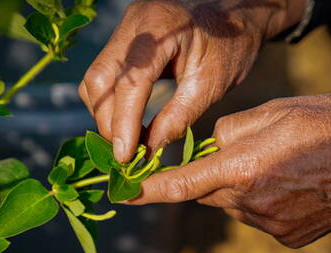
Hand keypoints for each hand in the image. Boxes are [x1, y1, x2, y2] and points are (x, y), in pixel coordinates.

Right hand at [79, 0, 305, 162]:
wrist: (234, 17)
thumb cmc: (230, 46)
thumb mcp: (211, 84)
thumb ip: (179, 116)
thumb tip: (149, 149)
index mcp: (160, 27)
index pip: (130, 80)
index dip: (124, 122)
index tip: (126, 156)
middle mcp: (134, 24)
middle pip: (101, 79)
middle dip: (109, 122)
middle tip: (126, 155)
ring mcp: (124, 30)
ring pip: (96, 79)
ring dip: (106, 115)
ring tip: (129, 143)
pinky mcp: (122, 40)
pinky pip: (104, 76)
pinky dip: (110, 104)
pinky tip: (128, 124)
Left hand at [128, 94, 330, 246]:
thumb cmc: (330, 125)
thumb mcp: (275, 111)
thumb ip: (231, 130)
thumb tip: (212, 146)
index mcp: (244, 167)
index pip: (184, 182)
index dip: (150, 190)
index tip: (124, 195)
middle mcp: (250, 202)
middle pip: (208, 193)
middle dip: (212, 175)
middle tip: (243, 155)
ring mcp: (269, 224)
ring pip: (233, 206)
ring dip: (240, 189)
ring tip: (280, 167)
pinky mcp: (285, 237)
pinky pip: (257, 218)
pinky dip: (263, 203)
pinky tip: (292, 186)